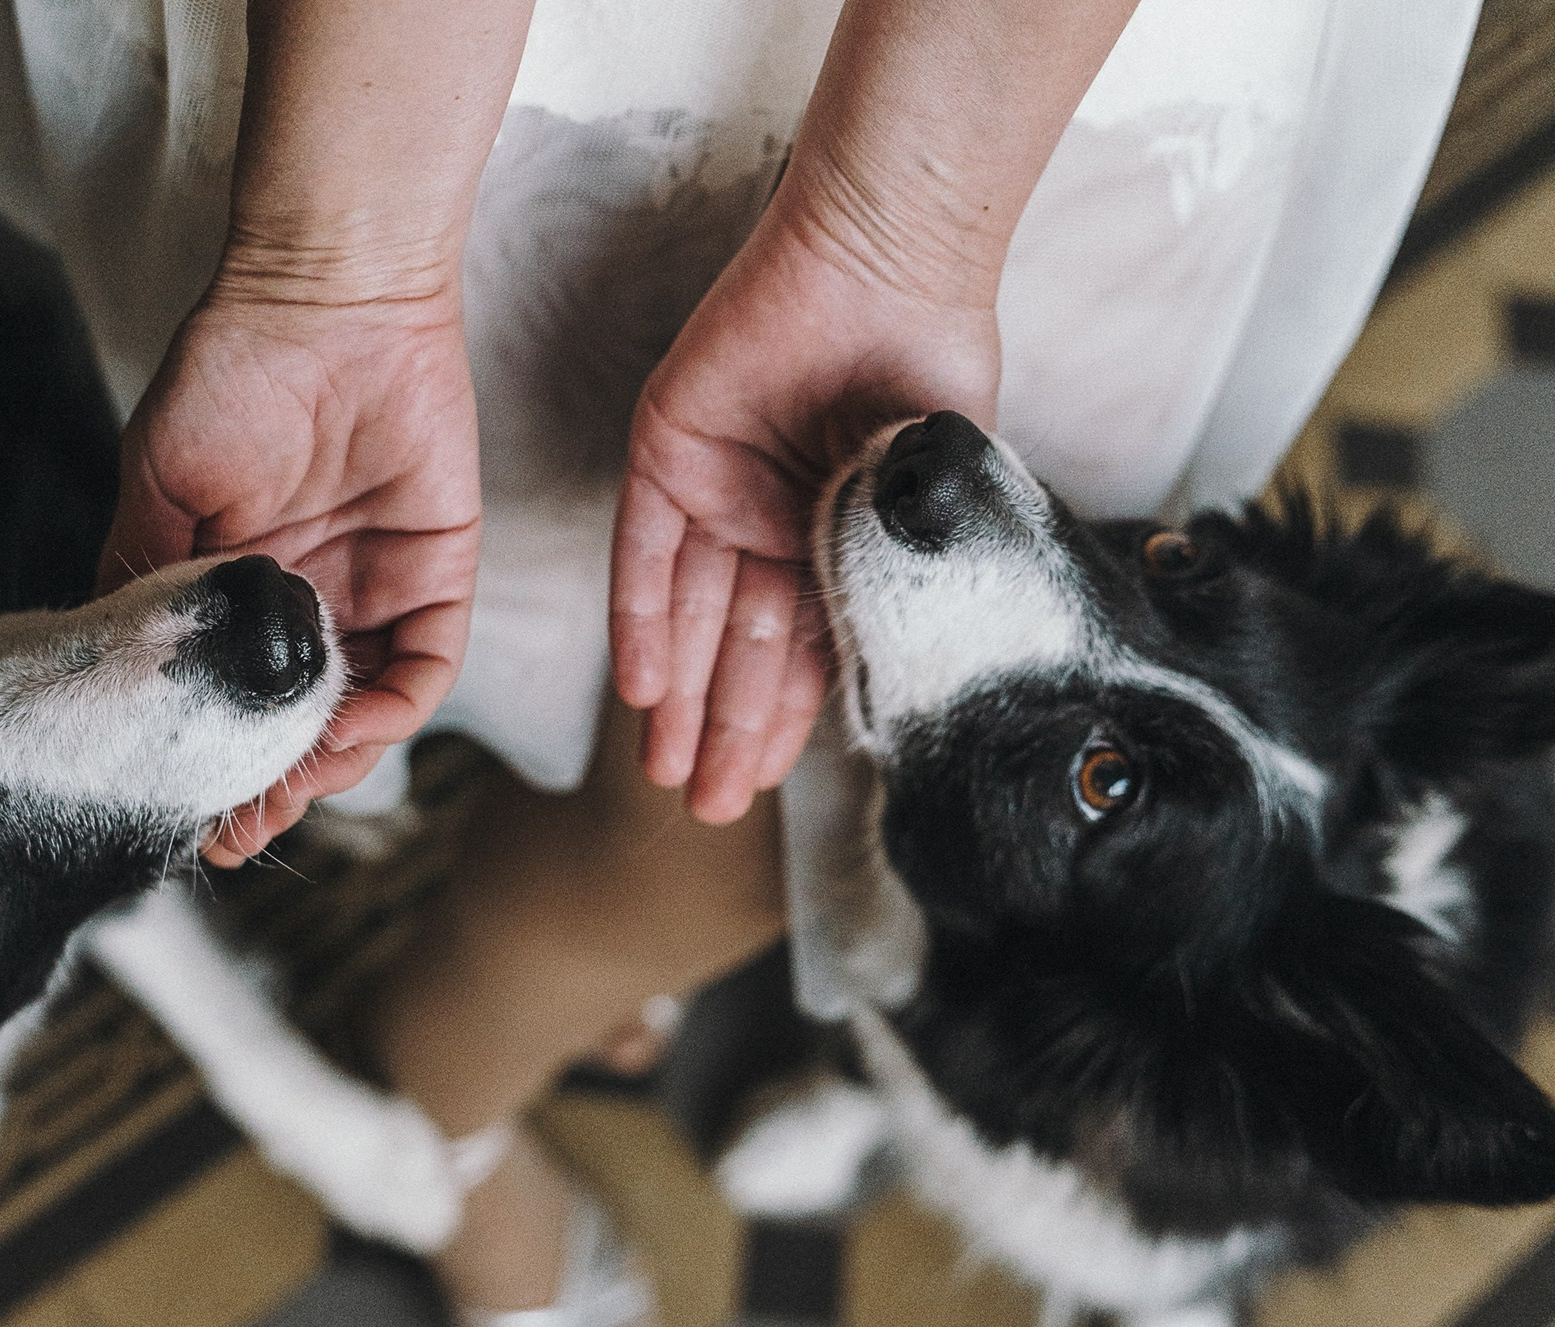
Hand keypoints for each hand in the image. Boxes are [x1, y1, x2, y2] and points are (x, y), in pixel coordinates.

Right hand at [100, 279, 479, 863]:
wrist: (328, 296)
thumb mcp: (158, 486)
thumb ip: (141, 580)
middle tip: (239, 826)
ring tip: (286, 790)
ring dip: (329, 763)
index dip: (216, 764)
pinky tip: (350, 732)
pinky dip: (392, 712)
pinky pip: (425, 666)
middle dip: (272, 784)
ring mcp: (375, 592)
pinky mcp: (440, 573)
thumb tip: (114, 678)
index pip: (233, 700)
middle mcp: (309, 603)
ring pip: (362, 712)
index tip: (191, 817)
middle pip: (299, 723)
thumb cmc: (232, 374)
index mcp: (239, 586)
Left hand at [612, 199, 1000, 823]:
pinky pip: (646, 557)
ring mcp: (716, 489)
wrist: (892, 268)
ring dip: (680, 697)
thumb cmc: (932, 370)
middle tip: (705, 806)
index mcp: (836, 535)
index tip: (759, 788)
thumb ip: (895, 579)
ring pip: (690, 617)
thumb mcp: (931, 500)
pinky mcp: (667, 454)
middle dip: (723, 730)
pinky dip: (645, 624)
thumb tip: (885, 677)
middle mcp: (769, 520)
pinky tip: (647, 693)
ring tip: (671, 774)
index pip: (801, 650)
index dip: (779, 722)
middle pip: (739, 646)